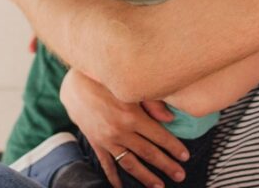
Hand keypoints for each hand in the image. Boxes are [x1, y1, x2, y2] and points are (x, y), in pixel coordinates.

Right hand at [61, 70, 188, 187]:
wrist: (73, 85)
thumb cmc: (105, 81)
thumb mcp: (130, 87)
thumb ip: (152, 103)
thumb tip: (170, 119)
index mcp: (132, 116)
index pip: (159, 136)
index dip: (174, 147)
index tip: (185, 157)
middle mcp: (120, 131)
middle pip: (148, 153)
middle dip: (166, 165)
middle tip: (180, 176)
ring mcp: (107, 140)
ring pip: (130, 163)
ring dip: (146, 177)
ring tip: (159, 186)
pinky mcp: (96, 143)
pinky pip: (107, 164)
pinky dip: (114, 177)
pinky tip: (120, 187)